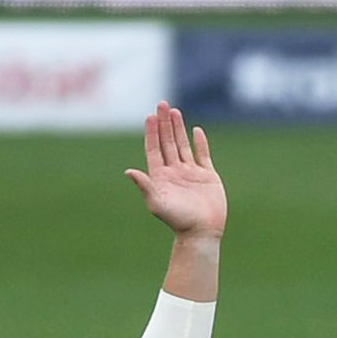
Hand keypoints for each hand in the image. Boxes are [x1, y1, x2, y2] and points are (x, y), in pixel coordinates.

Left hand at [128, 103, 226, 242]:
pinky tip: (196, 130)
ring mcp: (191, 173)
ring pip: (183, 145)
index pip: (154, 149)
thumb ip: (145, 186)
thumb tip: (128, 172)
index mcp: (161, 177)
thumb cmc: (178, 220)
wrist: (202, 232)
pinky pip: (203, 155)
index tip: (150, 116)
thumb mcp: (157, 203)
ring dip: (178, 129)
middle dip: (164, 124)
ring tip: (175, 111)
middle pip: (167, 142)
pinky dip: (200, 143)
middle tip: (162, 104)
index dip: (152, 133)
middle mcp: (174, 172)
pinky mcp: (207, 176)